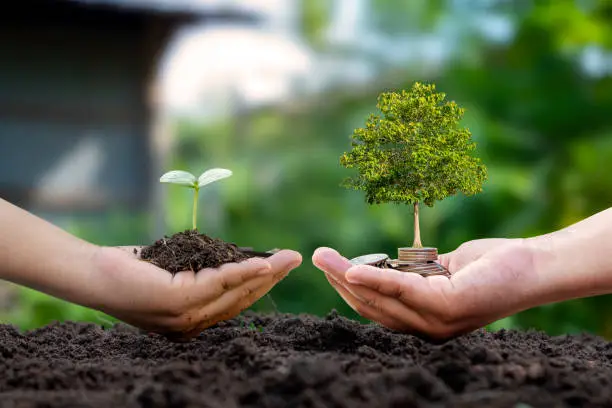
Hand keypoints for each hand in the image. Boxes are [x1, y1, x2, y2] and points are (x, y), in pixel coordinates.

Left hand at [91, 246, 301, 338]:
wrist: (94, 274)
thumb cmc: (131, 270)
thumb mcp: (176, 270)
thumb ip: (202, 271)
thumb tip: (233, 258)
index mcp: (194, 320)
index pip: (236, 301)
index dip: (262, 284)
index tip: (281, 267)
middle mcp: (193, 324)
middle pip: (243, 298)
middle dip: (272, 278)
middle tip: (295, 259)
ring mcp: (187, 316)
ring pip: (237, 290)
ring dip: (267, 272)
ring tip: (288, 258)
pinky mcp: (180, 301)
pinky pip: (221, 282)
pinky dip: (245, 271)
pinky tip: (264, 262)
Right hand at [313, 239, 544, 339]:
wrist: (532, 266)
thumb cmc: (489, 266)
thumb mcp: (443, 270)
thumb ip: (414, 275)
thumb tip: (384, 265)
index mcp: (423, 322)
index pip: (377, 310)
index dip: (349, 290)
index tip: (328, 268)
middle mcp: (427, 330)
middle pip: (372, 307)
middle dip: (339, 281)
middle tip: (316, 258)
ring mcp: (436, 323)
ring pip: (380, 300)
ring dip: (347, 277)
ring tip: (323, 258)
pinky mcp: (446, 308)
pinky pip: (401, 290)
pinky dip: (374, 279)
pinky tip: (351, 270)